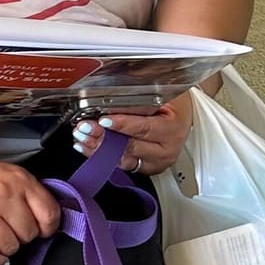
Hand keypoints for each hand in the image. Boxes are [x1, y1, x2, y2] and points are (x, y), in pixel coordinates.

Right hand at [0, 145, 61, 264]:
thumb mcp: (8, 174)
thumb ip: (30, 193)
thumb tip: (47, 223)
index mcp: (18, 179)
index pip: (48, 214)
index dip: (47, 228)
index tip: (41, 230)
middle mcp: (1, 193)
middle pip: (28, 234)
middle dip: (22, 236)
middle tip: (11, 229)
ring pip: (9, 247)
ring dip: (7, 248)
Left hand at [77, 94, 192, 175]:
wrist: (183, 117)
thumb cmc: (174, 104)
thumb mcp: (163, 94)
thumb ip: (139, 98)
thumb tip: (114, 97)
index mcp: (173, 130)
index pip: (144, 128)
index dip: (122, 124)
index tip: (103, 119)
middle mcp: (165, 150)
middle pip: (130, 147)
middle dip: (103, 137)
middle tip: (85, 127)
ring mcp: (155, 163)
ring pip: (122, 159)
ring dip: (97, 148)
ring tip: (81, 136)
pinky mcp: (145, 169)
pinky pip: (120, 164)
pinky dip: (101, 154)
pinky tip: (86, 146)